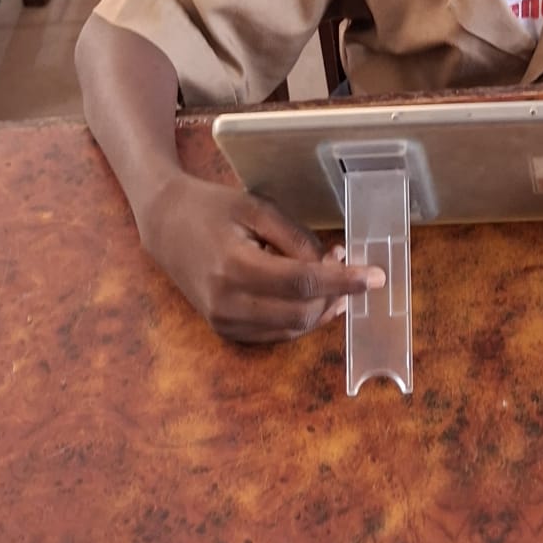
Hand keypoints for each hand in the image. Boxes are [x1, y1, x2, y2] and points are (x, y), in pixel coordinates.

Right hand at [138, 173, 382, 342]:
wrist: (166, 225)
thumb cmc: (212, 209)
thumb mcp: (257, 208)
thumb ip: (296, 238)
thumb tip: (332, 264)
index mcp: (235, 266)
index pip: (303, 283)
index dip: (344, 281)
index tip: (376, 276)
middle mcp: (227, 303)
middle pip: (301, 313)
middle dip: (335, 294)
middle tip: (350, 266)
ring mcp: (223, 322)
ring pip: (291, 330)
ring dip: (321, 308)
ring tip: (334, 278)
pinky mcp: (224, 330)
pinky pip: (275, 334)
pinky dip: (300, 317)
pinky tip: (312, 294)